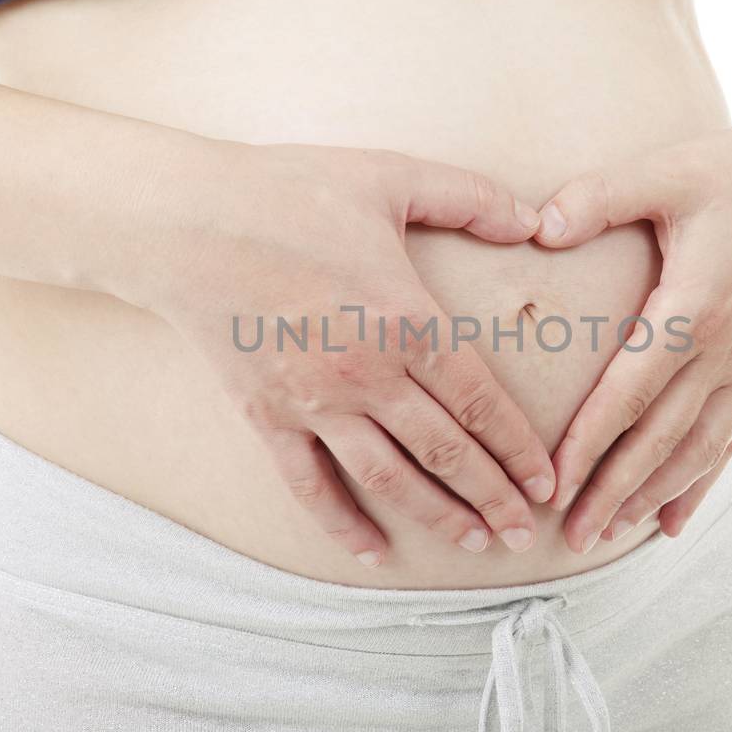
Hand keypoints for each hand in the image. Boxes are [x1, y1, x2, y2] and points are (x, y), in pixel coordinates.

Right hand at [136, 141, 557, 567]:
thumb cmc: (290, 191)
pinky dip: (344, 526)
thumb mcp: (391, 176)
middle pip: (446, 453)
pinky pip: (311, 487)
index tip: (546, 482)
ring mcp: (314, 404)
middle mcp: (367, 375)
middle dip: (492, 498)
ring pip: (390, 480)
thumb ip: (472, 198)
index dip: (518, 450)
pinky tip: (375, 554)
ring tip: (476, 545)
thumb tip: (536, 218)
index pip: (480, 402)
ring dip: (438, 518)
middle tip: (524, 533)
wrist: (185, 221)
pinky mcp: (267, 419)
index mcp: (406, 320)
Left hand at [533, 95, 731, 550]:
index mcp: (695, 309)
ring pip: (698, 448)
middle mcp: (725, 349)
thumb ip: (600, 196)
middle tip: (571, 538)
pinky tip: (673, 520)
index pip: (630, 393)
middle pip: (661, 439)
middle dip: (614, 491)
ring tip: (611, 535)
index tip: (552, 483)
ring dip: (653, 495)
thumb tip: (540, 226)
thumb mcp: (670, 170)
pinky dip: (699, 481)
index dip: (589, 442)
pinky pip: (729, 436)